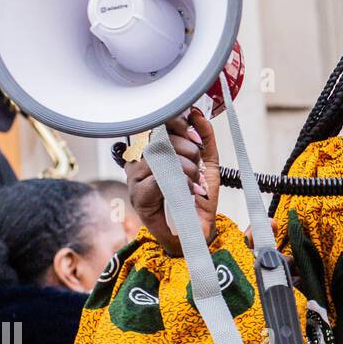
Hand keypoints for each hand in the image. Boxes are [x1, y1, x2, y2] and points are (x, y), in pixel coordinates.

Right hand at [125, 107, 219, 256]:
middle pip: (158, 138)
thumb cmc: (198, 196)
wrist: (197, 230)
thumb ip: (204, 137)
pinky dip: (180, 181)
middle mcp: (139, 161)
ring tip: (195, 179)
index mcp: (153, 150)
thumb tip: (197, 114)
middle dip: (186, 147)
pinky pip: (158, 178)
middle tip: (197, 163)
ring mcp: (135, 179)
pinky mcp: (138, 197)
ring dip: (185, 166)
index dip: (178, 125)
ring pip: (158, 156)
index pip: (158, 124)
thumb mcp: (207, 162)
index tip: (195, 137)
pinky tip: (189, 189)